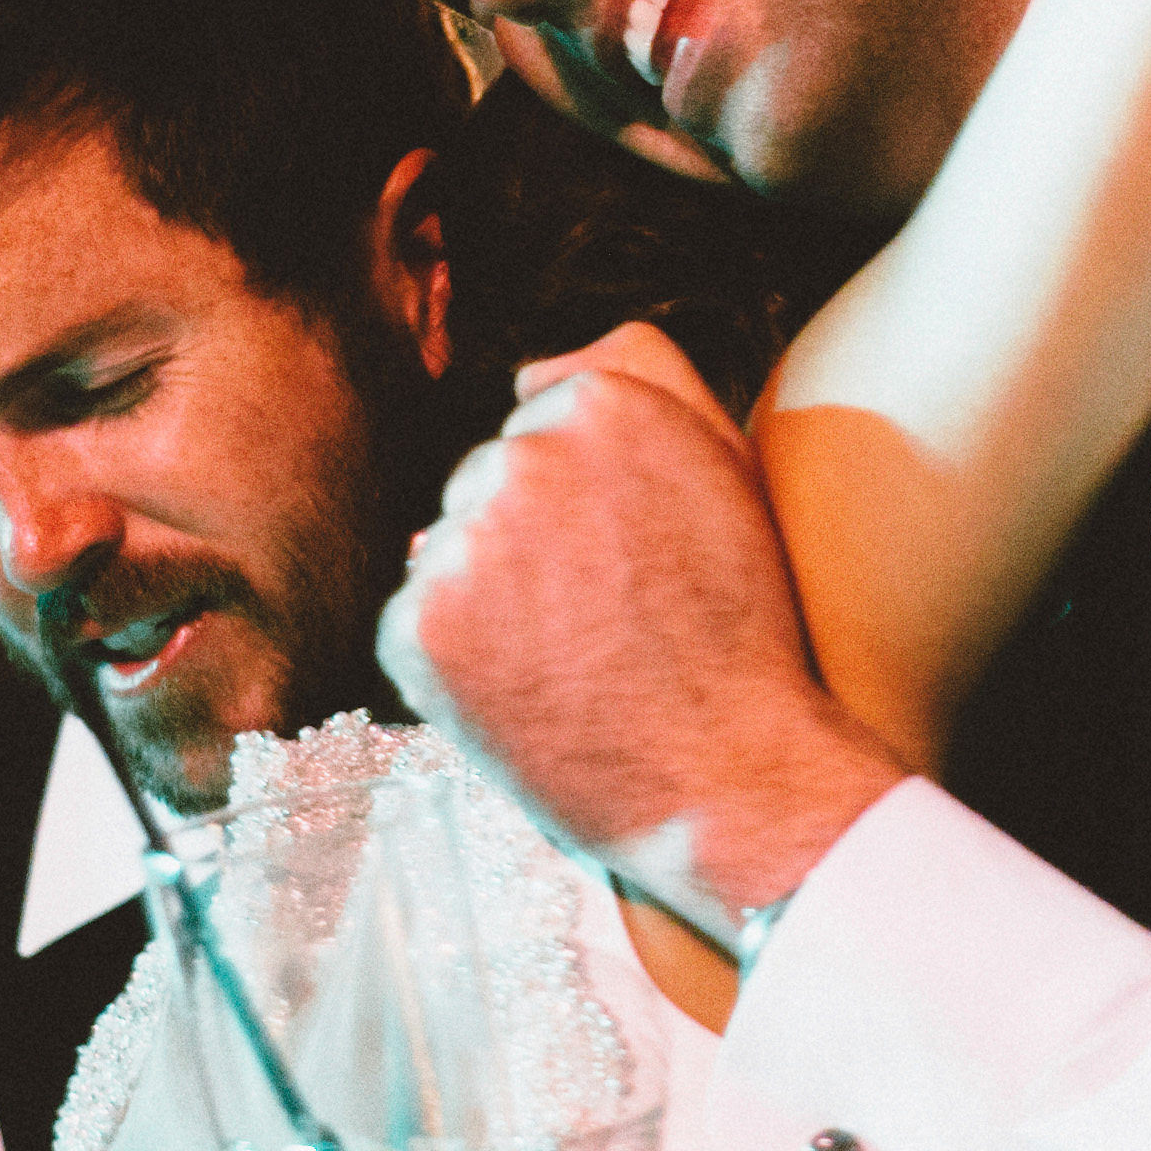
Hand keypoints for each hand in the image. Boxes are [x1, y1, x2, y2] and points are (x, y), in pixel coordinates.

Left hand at [378, 323, 903, 946]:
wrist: (730, 778)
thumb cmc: (738, 630)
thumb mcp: (725, 468)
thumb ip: (637, 378)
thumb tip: (524, 373)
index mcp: (600, 405)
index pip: (544, 428)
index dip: (587, 503)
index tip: (633, 560)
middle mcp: (521, 459)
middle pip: (488, 484)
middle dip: (529, 543)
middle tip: (604, 621)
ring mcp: (461, 544)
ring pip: (450, 553)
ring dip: (490, 601)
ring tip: (571, 662)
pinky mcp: (415, 627)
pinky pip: (413, 625)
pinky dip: (452, 663)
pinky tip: (525, 695)